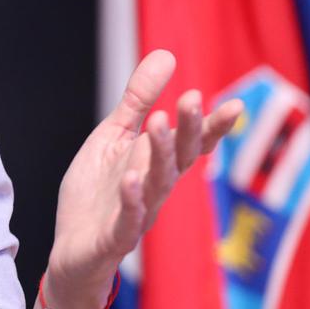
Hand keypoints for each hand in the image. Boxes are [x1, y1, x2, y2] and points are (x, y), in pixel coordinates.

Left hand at [45, 50, 240, 308]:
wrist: (73, 253)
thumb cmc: (97, 194)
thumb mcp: (114, 137)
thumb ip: (138, 100)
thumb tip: (167, 54)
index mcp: (156, 164)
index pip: (192, 144)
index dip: (213, 127)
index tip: (236, 106)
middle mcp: (154, 188)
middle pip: (179, 158)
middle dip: (188, 131)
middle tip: (192, 98)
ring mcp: (137, 214)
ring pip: (156, 184)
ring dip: (160, 155)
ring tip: (159, 123)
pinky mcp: (114, 237)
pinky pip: (127, 219)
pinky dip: (131, 200)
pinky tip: (130, 179)